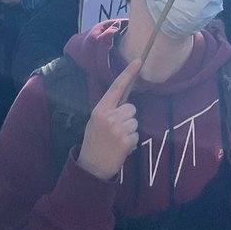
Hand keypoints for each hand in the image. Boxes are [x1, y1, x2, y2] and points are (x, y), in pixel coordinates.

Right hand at [77, 59, 142, 181]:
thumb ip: (108, 111)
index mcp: (100, 110)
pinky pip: (136, 136)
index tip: (139, 61)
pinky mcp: (126, 141)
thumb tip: (126, 103)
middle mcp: (109, 117)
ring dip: (129, 131)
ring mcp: (118, 129)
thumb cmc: (94, 142)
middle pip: (131, 108)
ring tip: (116, 141)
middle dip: (127, 118)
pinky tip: (120, 149)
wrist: (90, 168)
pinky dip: (131, 143)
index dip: (128, 73)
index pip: (116, 87)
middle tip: (116, 131)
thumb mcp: (95, 122)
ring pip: (135, 122)